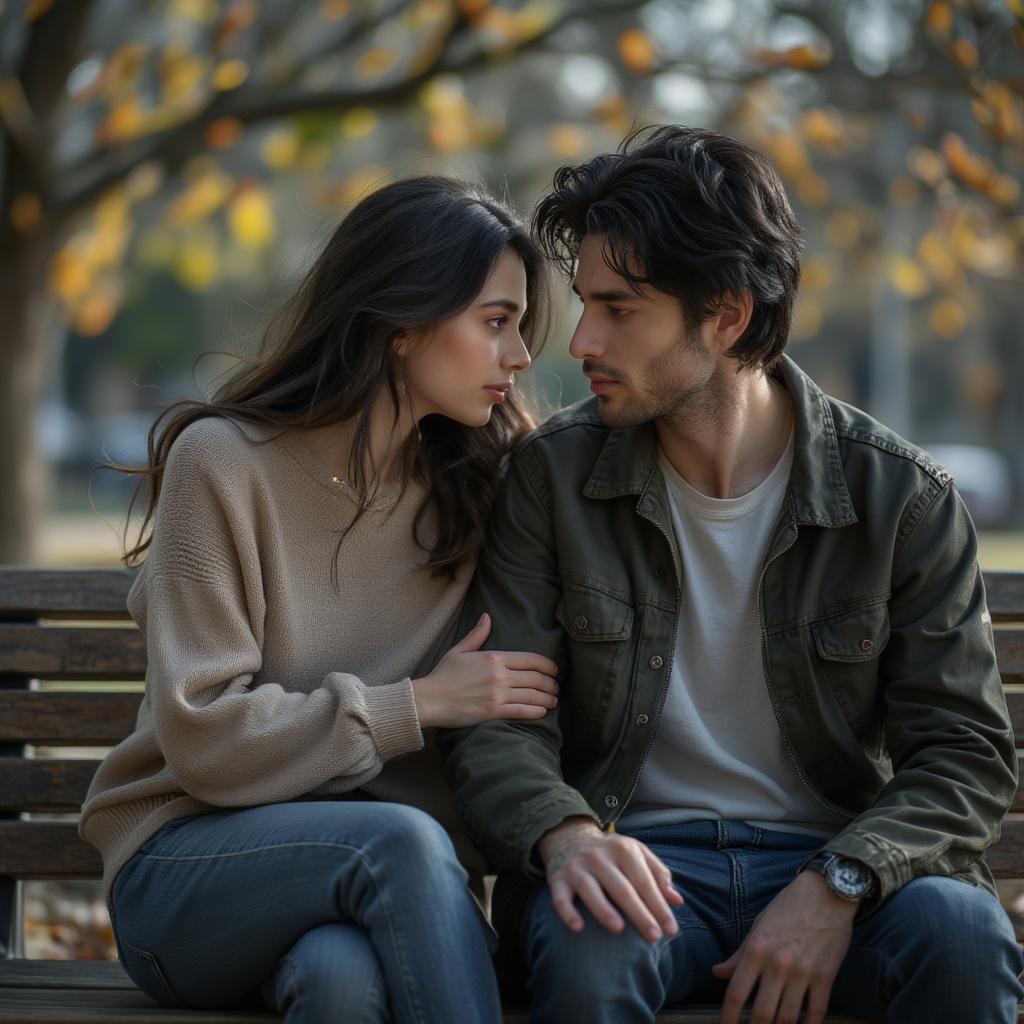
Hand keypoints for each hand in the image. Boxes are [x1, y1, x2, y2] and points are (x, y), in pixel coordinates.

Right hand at [412, 613, 558, 727]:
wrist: (429, 699)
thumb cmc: (443, 675)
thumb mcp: (459, 651)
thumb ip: (477, 635)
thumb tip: (487, 617)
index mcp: (494, 657)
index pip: (531, 659)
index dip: (548, 665)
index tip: (554, 670)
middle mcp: (499, 674)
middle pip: (536, 678)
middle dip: (551, 683)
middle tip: (556, 687)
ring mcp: (497, 694)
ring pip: (533, 695)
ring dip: (548, 698)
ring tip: (554, 700)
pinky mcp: (493, 711)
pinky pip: (522, 711)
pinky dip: (536, 711)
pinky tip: (543, 712)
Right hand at [537, 818, 683, 940]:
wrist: (569, 836)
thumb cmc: (611, 853)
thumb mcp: (636, 853)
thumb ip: (658, 874)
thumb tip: (677, 900)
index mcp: (623, 850)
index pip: (644, 881)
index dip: (659, 906)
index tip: (671, 930)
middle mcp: (599, 857)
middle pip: (621, 888)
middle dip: (639, 913)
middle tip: (653, 936)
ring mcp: (577, 867)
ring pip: (590, 890)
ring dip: (604, 909)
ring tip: (619, 929)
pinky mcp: (557, 879)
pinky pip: (560, 897)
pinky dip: (567, 912)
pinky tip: (578, 928)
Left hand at [712, 869, 856, 1023]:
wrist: (825, 893)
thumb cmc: (788, 907)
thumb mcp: (758, 926)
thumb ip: (739, 954)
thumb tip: (717, 973)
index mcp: (756, 949)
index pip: (736, 992)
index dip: (728, 1017)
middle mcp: (777, 964)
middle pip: (762, 1013)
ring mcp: (803, 972)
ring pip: (788, 1018)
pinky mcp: (826, 976)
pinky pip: (816, 1012)